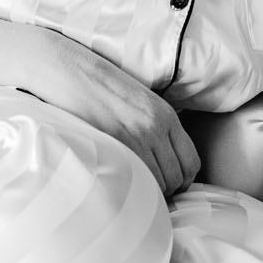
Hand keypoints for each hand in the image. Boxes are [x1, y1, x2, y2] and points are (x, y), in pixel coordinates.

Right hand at [30, 33, 196, 195]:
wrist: (70, 72)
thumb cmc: (102, 87)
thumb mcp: (142, 101)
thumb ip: (158, 128)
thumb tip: (166, 162)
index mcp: (166, 116)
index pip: (191, 163)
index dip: (182, 180)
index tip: (168, 182)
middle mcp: (155, 129)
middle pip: (175, 179)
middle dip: (164, 189)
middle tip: (146, 186)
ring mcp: (134, 139)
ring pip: (155, 184)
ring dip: (146, 190)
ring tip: (131, 183)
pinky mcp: (112, 147)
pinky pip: (132, 181)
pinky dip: (129, 188)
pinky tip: (118, 180)